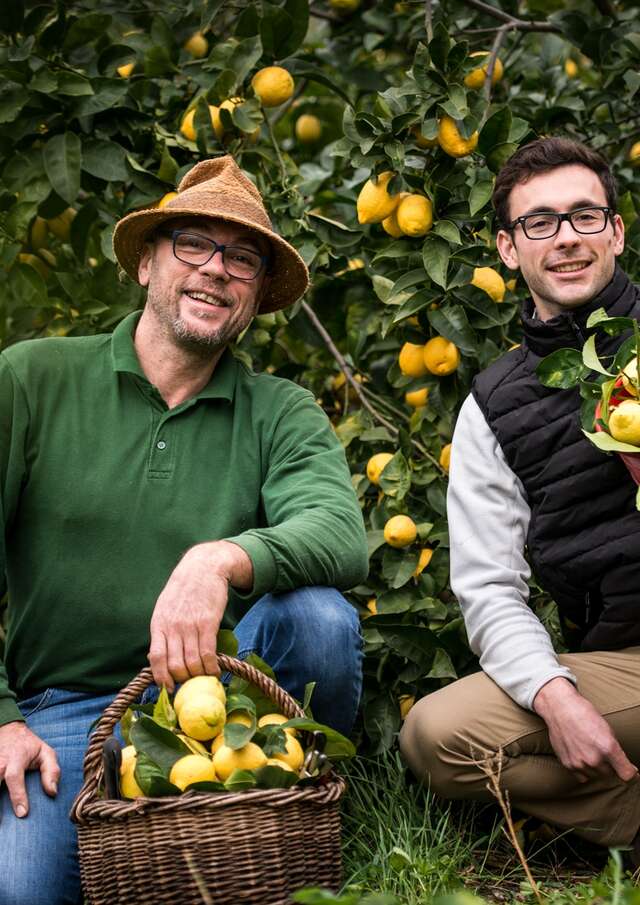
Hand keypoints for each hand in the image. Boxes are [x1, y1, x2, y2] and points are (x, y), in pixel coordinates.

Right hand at [0, 721, 59, 816]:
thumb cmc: (30, 746)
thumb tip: (53, 792)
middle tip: (1, 826)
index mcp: (16, 759)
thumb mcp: (46, 752)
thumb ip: (52, 771)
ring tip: (1, 825)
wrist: (8, 731)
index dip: (18, 796)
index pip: (14, 778)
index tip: (22, 813)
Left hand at [148, 541, 252, 691]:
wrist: (203, 567)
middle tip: (190, 682)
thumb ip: (161, 633)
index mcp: (159, 624)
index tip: (168, 688)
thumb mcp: (164, 608)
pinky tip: (215, 670)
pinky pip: (208, 653)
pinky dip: (212, 667)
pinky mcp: (208, 623)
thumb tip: (155, 660)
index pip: (156, 658)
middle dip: (183, 680)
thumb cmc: (183, 589)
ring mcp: (190, 625)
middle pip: (175, 665)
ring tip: (204, 677)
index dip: (161, 678)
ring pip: (192, 663)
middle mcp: (173, 627)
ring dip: (199, 675)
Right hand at [533, 677, 637, 783]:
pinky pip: (582, 776)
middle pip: (609, 774)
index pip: (626, 774)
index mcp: (608, 747)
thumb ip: (617, 752)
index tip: (631, 772)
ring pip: (595, 776)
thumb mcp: (607, 729)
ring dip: (595, 768)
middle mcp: (594, 758)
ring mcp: (579, 763)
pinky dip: (583, 770)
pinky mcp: (568, 764)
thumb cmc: (584, 714)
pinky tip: (580, 755)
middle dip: (608, 765)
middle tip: (601, 751)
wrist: (559, 708)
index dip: (632, 774)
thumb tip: (628, 768)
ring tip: (588, 750)